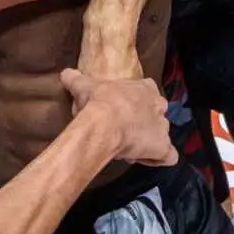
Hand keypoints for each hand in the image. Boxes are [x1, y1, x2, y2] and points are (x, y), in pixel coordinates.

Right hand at [61, 68, 176, 166]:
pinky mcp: (163, 147)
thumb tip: (65, 73)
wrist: (104, 123)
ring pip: (162, 136)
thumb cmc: (98, 101)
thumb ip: (76, 79)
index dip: (137, 105)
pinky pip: (168, 156)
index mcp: (145, 89)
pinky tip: (144, 160)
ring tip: (128, 150)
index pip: (148, 93)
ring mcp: (163, 127)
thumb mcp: (84, 86)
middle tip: (124, 134)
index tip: (122, 115)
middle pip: (156, 116)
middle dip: (143, 125)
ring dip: (148, 143)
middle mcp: (159, 106)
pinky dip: (160, 159)